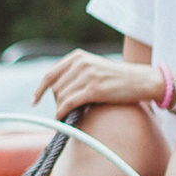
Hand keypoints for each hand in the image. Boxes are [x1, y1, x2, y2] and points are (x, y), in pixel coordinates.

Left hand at [35, 49, 163, 118]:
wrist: (141, 80)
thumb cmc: (117, 77)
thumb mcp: (93, 67)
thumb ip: (75, 72)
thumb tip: (54, 89)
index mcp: (77, 56)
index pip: (50, 74)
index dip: (40, 89)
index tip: (34, 101)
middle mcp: (80, 63)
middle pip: (55, 87)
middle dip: (56, 101)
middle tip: (62, 110)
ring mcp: (87, 75)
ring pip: (61, 96)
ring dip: (60, 108)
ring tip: (67, 114)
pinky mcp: (94, 89)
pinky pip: (69, 103)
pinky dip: (62, 112)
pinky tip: (62, 118)